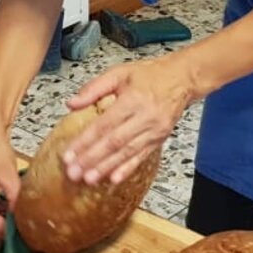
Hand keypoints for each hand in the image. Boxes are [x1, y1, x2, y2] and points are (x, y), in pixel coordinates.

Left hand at [63, 54, 196, 186]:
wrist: (183, 78)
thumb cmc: (151, 74)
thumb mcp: (119, 73)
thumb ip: (94, 88)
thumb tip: (71, 103)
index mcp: (132, 99)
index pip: (104, 125)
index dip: (85, 141)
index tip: (69, 154)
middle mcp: (144, 117)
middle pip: (114, 142)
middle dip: (92, 159)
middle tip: (74, 172)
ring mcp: (154, 130)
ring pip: (127, 153)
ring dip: (106, 167)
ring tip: (89, 179)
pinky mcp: (159, 139)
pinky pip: (141, 157)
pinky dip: (127, 169)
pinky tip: (114, 179)